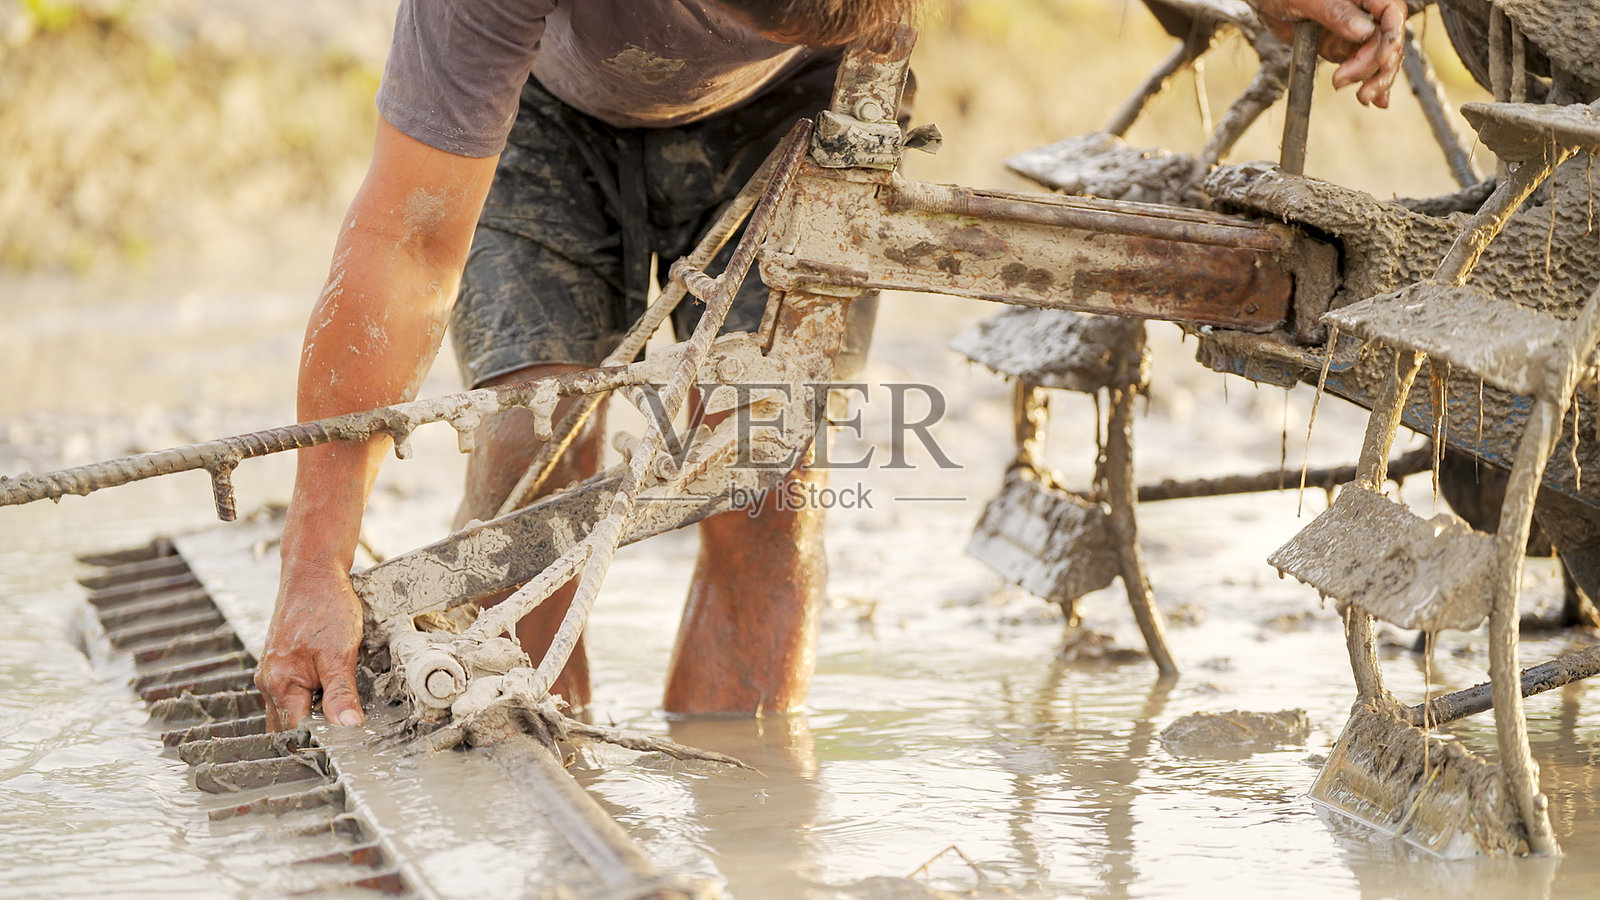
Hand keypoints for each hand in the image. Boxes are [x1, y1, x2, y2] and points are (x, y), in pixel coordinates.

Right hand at [256, 563, 365, 730]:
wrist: (313, 573)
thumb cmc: (325, 607)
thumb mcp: (340, 653)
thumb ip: (341, 692)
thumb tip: (348, 726)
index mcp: (279, 683)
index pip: (296, 731)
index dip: (320, 740)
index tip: (345, 742)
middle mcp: (270, 681)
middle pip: (290, 725)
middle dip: (314, 733)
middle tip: (346, 735)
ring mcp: (274, 671)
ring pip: (291, 709)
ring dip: (313, 716)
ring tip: (340, 711)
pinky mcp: (283, 663)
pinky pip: (293, 692)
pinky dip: (311, 699)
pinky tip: (330, 692)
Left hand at [1253, 0, 1407, 107]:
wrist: (1265, 2)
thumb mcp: (1308, 0)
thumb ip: (1336, 12)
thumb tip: (1364, 30)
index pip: (1392, 12)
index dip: (1391, 37)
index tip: (1381, 60)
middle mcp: (1365, 12)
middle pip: (1387, 40)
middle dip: (1378, 67)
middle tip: (1355, 87)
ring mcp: (1355, 32)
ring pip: (1379, 57)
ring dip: (1375, 79)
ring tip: (1363, 97)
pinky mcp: (1342, 48)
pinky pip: (1361, 66)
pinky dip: (1368, 81)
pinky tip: (1376, 100)